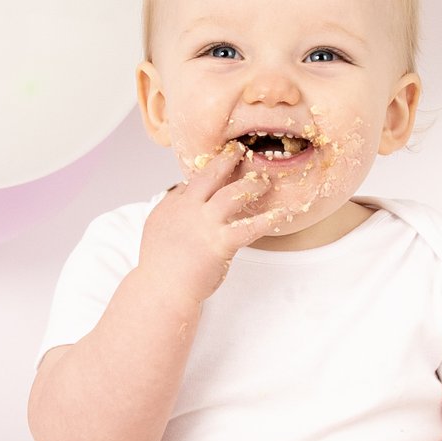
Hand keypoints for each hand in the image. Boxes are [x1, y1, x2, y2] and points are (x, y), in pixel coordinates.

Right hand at [138, 138, 304, 301]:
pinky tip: (284, 213)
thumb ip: (171, 212)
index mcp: (172, 206)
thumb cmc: (160, 267)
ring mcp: (204, 224)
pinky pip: (251, 227)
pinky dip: (270, 219)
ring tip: (265, 182)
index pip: (193, 182)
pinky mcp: (220, 243)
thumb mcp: (157, 230)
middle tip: (240, 150)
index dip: (208, 173)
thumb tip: (182, 197)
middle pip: (210, 175)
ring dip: (251, 185)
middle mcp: (188, 209)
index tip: (220, 166)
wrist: (161, 290)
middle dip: (227, 159)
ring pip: (233, 194)